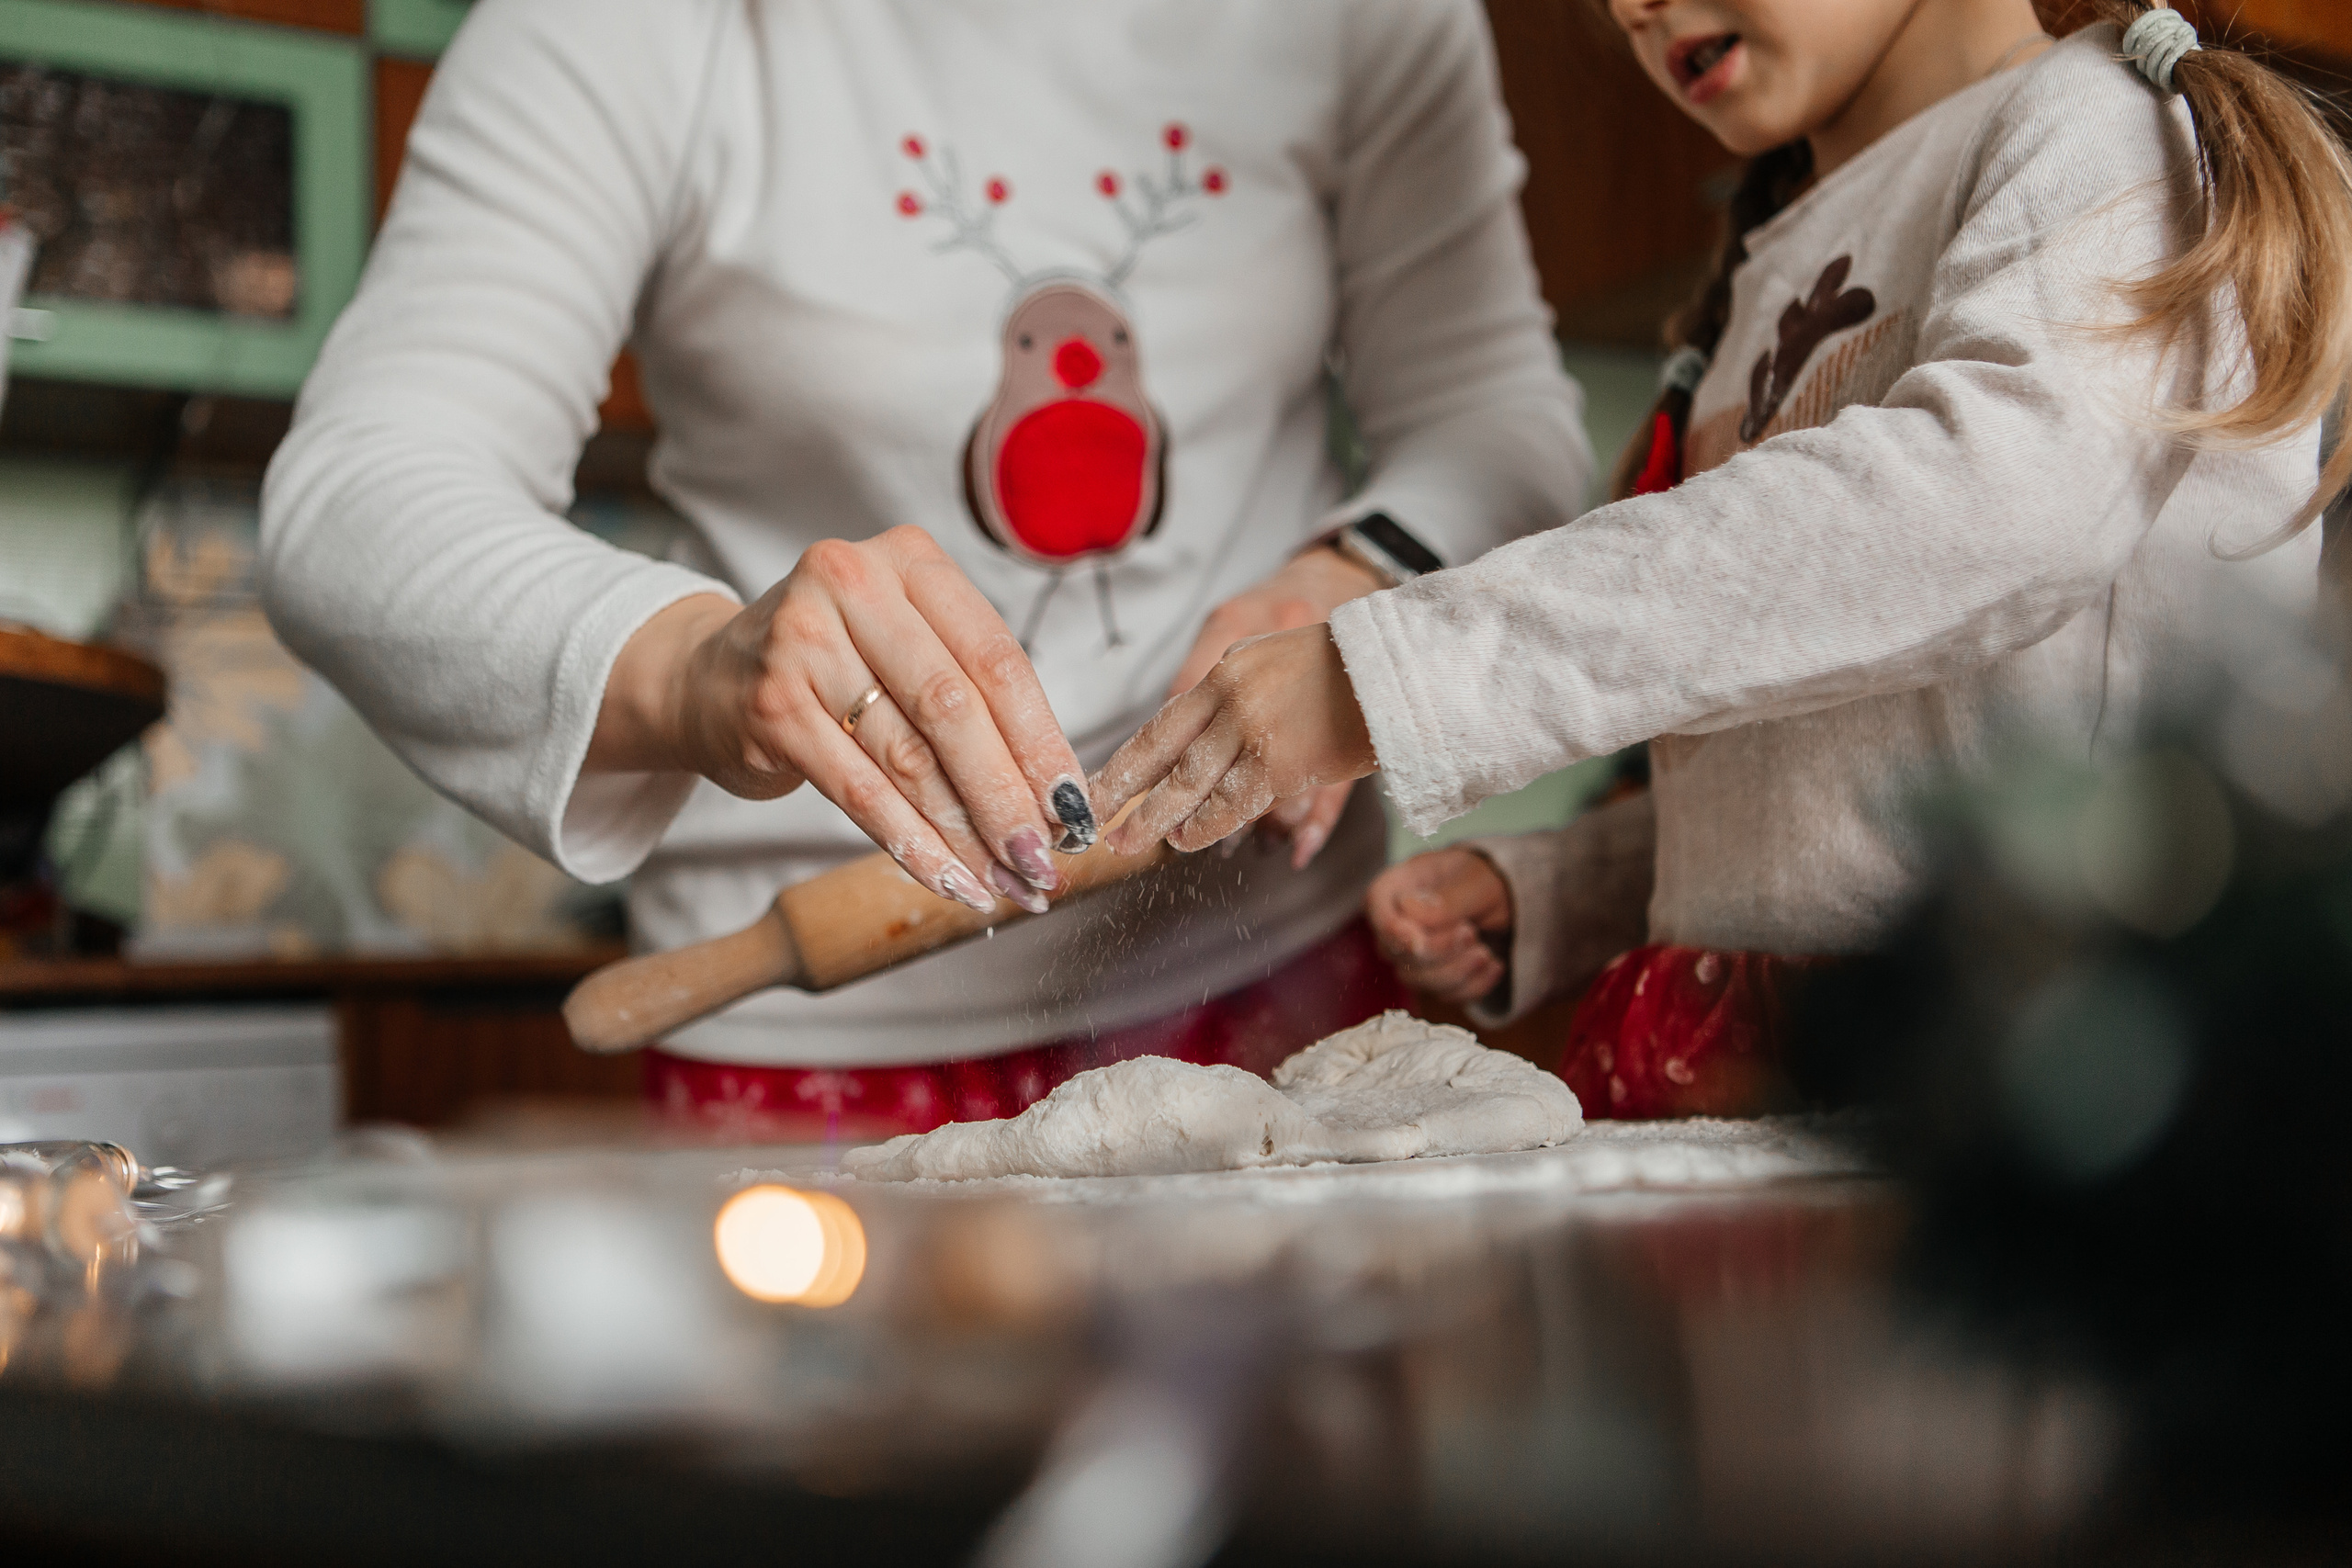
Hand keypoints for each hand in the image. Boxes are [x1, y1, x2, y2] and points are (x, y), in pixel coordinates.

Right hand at [587, 527, 1093, 916]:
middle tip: (1043, 860)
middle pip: (954, 709)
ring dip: (965, 832)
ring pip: (908, 757)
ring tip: (1006, 881)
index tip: (1075, 807)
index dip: (1041, 741)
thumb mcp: (907, 647)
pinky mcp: (770, 705)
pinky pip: (857, 790)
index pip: (996, 659)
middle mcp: (851, 583)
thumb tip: (1056, 799)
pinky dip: (910, 844)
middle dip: (1006, 795)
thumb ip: (975, 698)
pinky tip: (947, 879)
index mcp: (908, 560)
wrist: (708, 676)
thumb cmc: (836, 665)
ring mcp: (802, 642)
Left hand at [1095, 622, 1376, 855]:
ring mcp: (1252, 728)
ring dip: (1157, 818)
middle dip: (1125, 792)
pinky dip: (1205, 826)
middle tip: (1097, 823)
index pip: (1166, 721)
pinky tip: (1186, 841)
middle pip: (1162, 752)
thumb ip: (1240, 698)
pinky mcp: (1279, 761)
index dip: (1129, 759)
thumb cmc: (1350, 672)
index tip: (1100, 784)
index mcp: (1229, 670)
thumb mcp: (1280, 664)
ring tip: (1132, 842)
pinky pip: (1231, 803)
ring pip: (1188, 782)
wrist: (1399, 667)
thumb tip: (1207, 745)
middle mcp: (1231, 695)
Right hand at [1367, 849, 1512, 1003]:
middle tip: (1472, 932)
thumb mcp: (1477, 881)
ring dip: (1459, 970)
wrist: (1505, 901)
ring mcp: (1410, 956)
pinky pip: (1446, 995)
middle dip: (1440, 951)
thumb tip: (1411, 913)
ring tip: (1486, 951)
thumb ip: (1447, 900)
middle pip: (1398, 953)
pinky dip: (1476, 985)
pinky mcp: (1432, 979)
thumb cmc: (1484, 879)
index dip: (1395, 933)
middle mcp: (1395, 924)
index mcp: (1395, 888)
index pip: (1378, 911)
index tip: (1420, 942)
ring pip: (1419, 981)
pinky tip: (1494, 964)